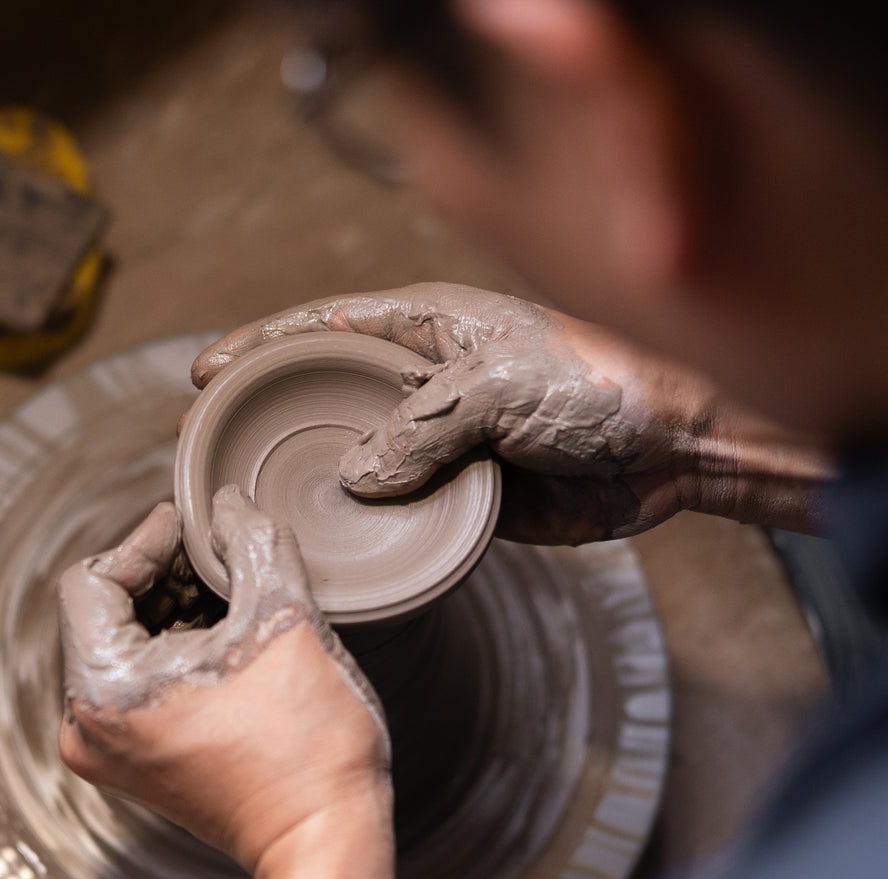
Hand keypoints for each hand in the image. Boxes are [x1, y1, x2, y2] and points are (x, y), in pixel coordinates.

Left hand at [58, 489, 390, 877]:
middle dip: (163, 577)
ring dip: (173, 610)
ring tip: (234, 598)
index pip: (92, 579)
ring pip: (121, 643)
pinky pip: (136, 681)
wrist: (325, 843)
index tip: (197, 528)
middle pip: (102, 611)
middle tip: (223, 558)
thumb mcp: (285, 620)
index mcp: (103, 690)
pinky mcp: (135, 762)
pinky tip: (229, 638)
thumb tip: (229, 505)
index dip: (145, 542)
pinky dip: (174, 650)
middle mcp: (87, 725)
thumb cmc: (308, 749)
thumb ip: (252, 542)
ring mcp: (108, 750)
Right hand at [193, 283, 827, 541]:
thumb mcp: (503, 390)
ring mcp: (446, 440)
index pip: (325, 327)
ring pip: (363, 462)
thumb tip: (357, 478)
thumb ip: (424, 429)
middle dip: (278, 420)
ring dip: (321, 484)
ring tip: (258, 505)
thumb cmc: (607, 387)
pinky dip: (372, 529)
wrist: (681, 447)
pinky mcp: (468, 497)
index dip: (262, 345)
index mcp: (432, 325)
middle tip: (218, 451)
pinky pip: (404, 513)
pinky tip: (334, 544)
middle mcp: (430, 378)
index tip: (207, 371)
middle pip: (332, 397)